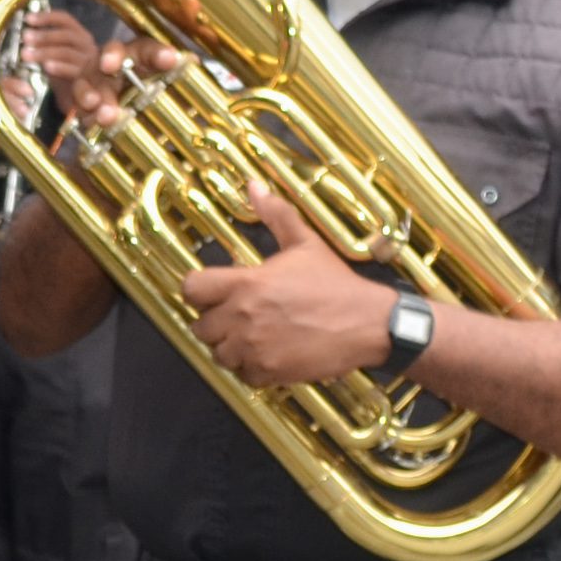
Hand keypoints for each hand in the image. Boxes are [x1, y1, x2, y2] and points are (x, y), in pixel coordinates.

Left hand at [14, 2, 121, 126]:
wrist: (84, 104)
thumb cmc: (67, 77)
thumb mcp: (55, 58)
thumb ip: (45, 46)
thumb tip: (26, 35)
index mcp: (80, 36)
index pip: (65, 20)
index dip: (46, 17)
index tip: (28, 19)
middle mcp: (89, 46)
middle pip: (67, 35)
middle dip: (44, 35)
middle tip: (25, 38)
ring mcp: (91, 63)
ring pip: (68, 51)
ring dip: (45, 51)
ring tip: (26, 54)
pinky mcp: (91, 79)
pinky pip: (75, 70)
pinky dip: (60, 66)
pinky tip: (45, 67)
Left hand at [174, 185, 403, 384]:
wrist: (368, 323)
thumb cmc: (335, 282)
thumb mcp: (306, 243)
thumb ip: (276, 214)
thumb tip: (254, 186)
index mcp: (247, 283)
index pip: (192, 290)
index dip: (198, 291)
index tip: (213, 292)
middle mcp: (243, 317)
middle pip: (201, 327)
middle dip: (215, 322)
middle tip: (236, 317)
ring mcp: (255, 348)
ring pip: (219, 354)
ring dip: (230, 347)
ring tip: (251, 337)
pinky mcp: (269, 372)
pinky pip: (242, 375)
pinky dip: (249, 368)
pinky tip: (266, 354)